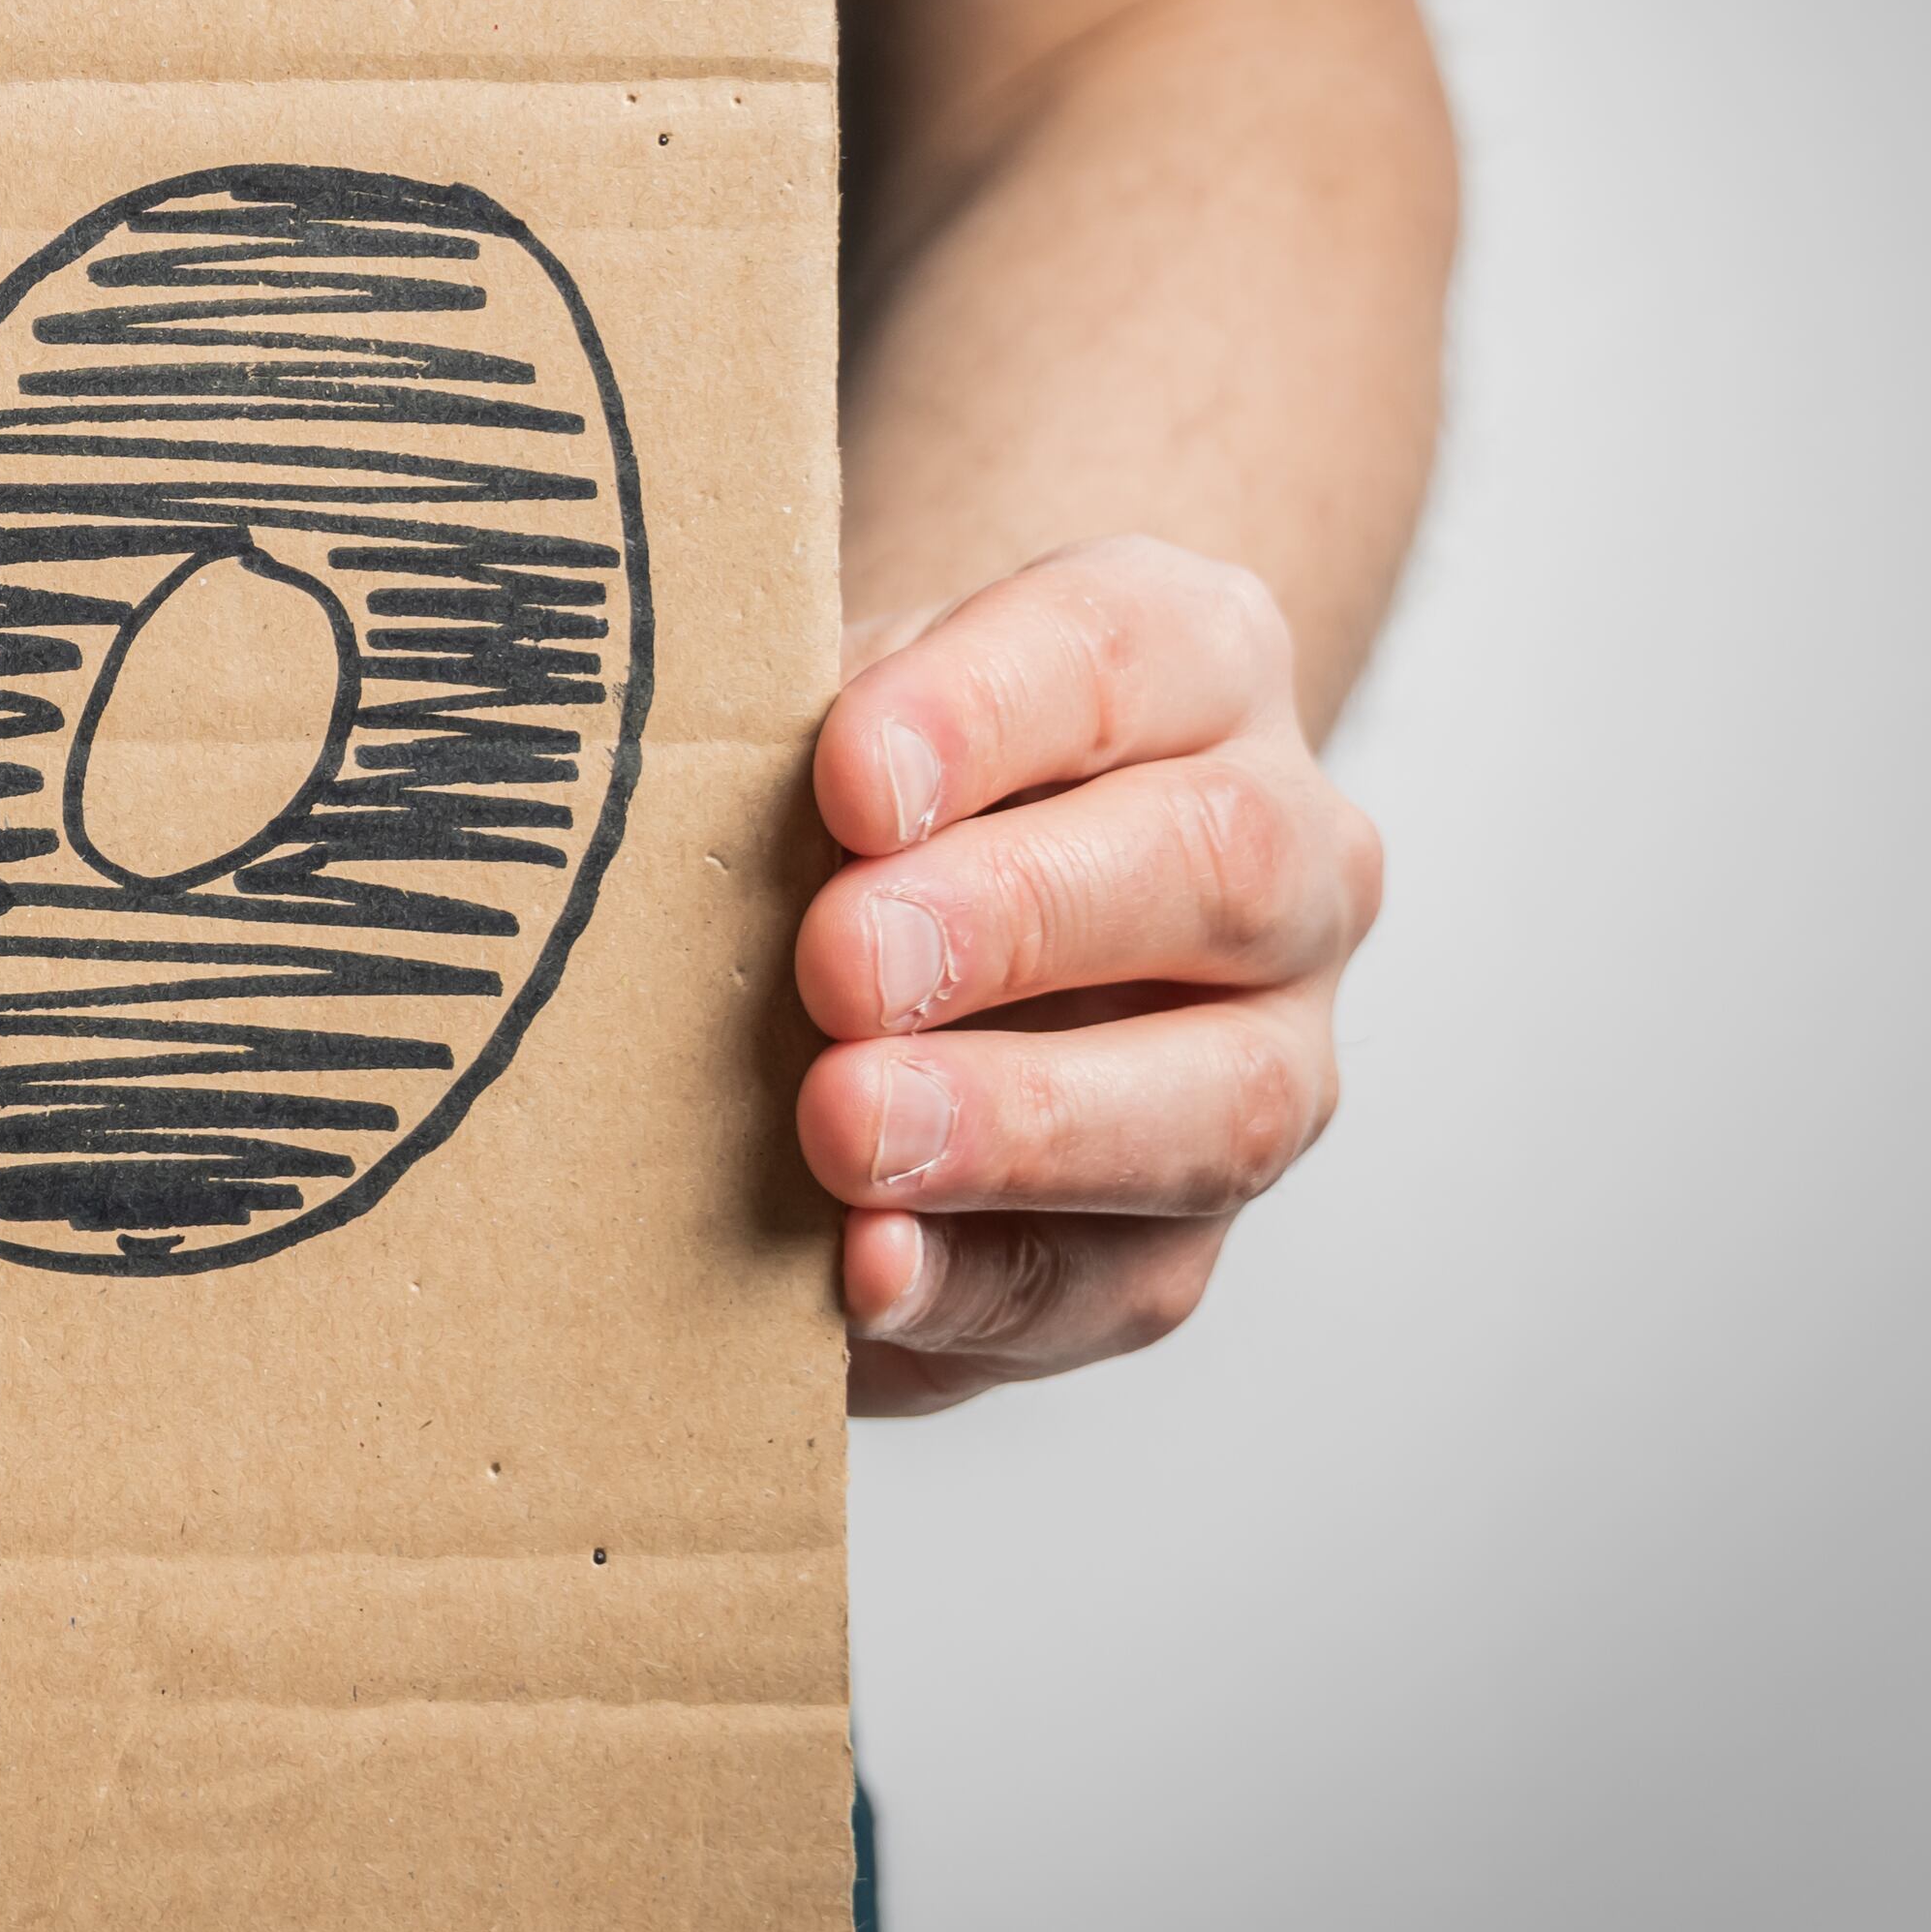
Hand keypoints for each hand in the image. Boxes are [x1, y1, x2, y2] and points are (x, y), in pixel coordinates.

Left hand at [795, 537, 1382, 1414]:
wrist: (895, 929)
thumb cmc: (851, 797)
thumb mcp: (817, 721)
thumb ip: (783, 744)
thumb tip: (648, 795)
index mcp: (1193, 666)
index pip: (1127, 651)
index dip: (985, 715)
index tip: (846, 778)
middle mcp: (1282, 857)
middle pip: (1219, 867)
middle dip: (1016, 920)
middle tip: (840, 966)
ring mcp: (1263, 1057)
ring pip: (1219, 1099)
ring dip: (1015, 1123)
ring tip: (848, 1129)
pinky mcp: (1176, 1235)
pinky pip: (1121, 1277)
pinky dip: (981, 1280)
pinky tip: (867, 1269)